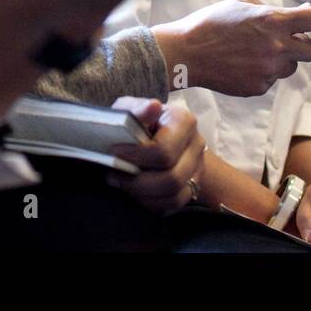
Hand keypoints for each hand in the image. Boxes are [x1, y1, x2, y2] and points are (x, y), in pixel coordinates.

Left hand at [106, 97, 205, 213]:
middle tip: (113, 175)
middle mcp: (196, 144)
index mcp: (184, 121)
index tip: (113, 154)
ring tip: (122, 184)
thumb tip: (152, 106)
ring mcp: (197, 167)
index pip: (163, 150)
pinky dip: (152, 203)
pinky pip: (174, 204)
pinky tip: (135, 193)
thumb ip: (138, 109)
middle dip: (137, 181)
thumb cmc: (138, 121)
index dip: (135, 157)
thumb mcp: (131, 110)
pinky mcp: (192, 186)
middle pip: (172, 177)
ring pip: (174, 194)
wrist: (154, 135)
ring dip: (143, 194)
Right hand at [153, 0, 310, 95]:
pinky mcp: (258, 87)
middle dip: (305, 45)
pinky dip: (261, 73)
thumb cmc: (213, 22)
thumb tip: (299, 13)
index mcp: (274, 20)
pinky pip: (270, 80)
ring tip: (253, 52)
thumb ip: (273, 9)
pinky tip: (241, 64)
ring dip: (280, 60)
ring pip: (291, 68)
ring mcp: (268, 70)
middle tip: (291, 41)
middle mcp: (277, 46)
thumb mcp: (243, 3)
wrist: (187, 52)